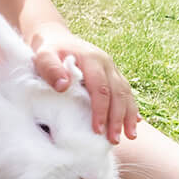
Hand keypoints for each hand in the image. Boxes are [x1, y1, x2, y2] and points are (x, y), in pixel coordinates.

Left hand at [26, 24, 137, 142]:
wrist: (56, 38)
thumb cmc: (49, 50)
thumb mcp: (44, 56)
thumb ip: (51, 69)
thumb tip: (63, 86)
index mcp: (91, 59)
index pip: (100, 88)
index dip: (100, 110)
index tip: (97, 130)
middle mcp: (106, 63)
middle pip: (117, 93)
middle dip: (117, 118)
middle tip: (114, 140)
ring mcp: (112, 69)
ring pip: (126, 93)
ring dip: (128, 115)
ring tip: (130, 136)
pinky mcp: (113, 74)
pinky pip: (126, 92)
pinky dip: (131, 108)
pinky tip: (135, 122)